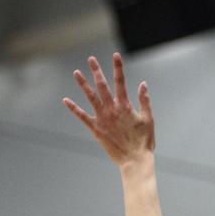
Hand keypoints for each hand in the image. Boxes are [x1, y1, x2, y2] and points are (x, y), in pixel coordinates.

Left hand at [64, 53, 154, 167]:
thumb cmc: (144, 141)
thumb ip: (144, 101)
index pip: (121, 82)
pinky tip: (66, 100)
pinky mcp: (95, 129)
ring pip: (90, 97)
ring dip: (83, 84)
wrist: (134, 160)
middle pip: (102, 86)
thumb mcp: (149, 119)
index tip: (116, 55)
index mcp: (125, 106)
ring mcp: (102, 119)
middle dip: (97, 71)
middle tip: (91, 59)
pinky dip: (74, 108)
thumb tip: (142, 84)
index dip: (118, 67)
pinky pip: (82, 116)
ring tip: (76, 72)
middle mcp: (111, 109)